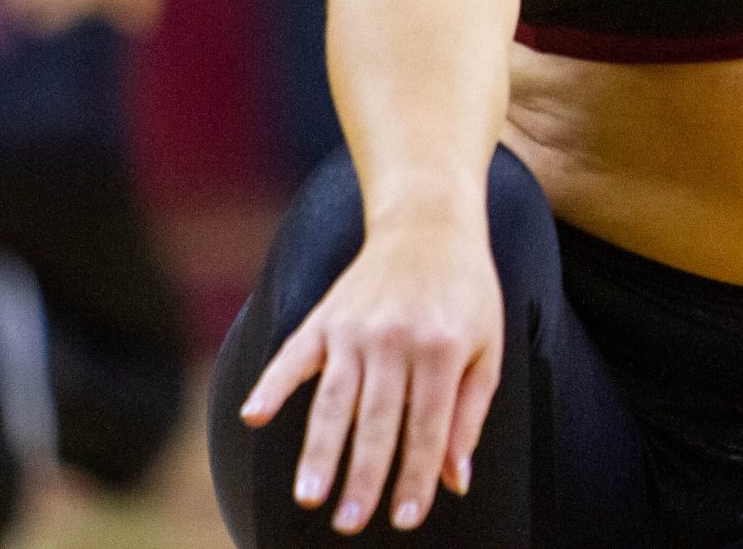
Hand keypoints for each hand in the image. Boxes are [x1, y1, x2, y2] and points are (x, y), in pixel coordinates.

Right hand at [239, 214, 503, 534]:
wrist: (429, 224)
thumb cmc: (466, 293)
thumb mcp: (487, 346)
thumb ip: (469, 414)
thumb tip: (454, 480)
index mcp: (442, 348)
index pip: (427, 426)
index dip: (415, 476)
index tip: (404, 519)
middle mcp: (396, 339)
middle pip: (378, 420)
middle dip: (364, 477)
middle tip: (349, 523)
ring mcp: (355, 328)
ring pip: (334, 400)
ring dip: (320, 450)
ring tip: (309, 495)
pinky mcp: (324, 318)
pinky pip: (293, 356)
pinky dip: (272, 386)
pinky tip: (255, 419)